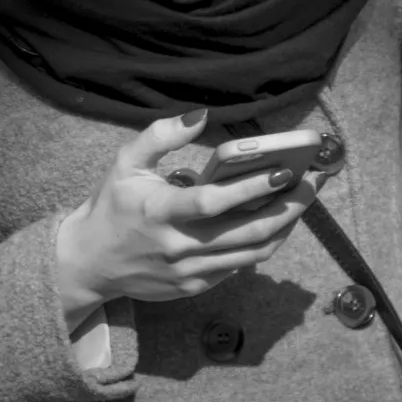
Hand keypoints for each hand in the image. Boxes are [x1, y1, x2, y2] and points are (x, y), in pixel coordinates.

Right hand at [56, 109, 326, 310]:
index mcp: (161, 212)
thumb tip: (202, 113)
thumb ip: (161, 134)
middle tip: (313, 185)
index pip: (214, 202)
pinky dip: (263, 244)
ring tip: (303, 201)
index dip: (252, 188)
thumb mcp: (126, 162)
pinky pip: (239, 267)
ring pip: (251, 254)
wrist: (88, 263)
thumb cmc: (111, 205)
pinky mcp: (194, 288)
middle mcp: (178, 247)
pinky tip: (277, 222)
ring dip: (283, 228)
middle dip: (287, 209)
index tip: (284, 171)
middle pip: (246, 233)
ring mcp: (188, 272)